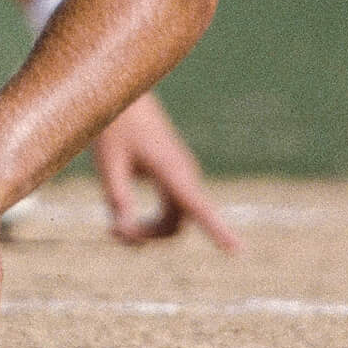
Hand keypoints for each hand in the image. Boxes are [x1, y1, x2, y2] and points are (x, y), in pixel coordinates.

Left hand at [93, 93, 240, 251]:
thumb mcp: (108, 163)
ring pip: (172, 220)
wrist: (125, 97)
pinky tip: (122, 220)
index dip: (218, 231)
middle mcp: (183, 174)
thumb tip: (125, 233)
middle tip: (111, 232)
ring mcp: (182, 176)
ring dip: (148, 230)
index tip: (238, 251)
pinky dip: (150, 222)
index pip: (198, 207)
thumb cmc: (115, 126)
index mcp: (170, 168)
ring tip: (113, 228)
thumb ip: (117, 199)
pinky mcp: (175, 177)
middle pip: (173, 225)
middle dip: (147, 235)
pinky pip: (169, 211)